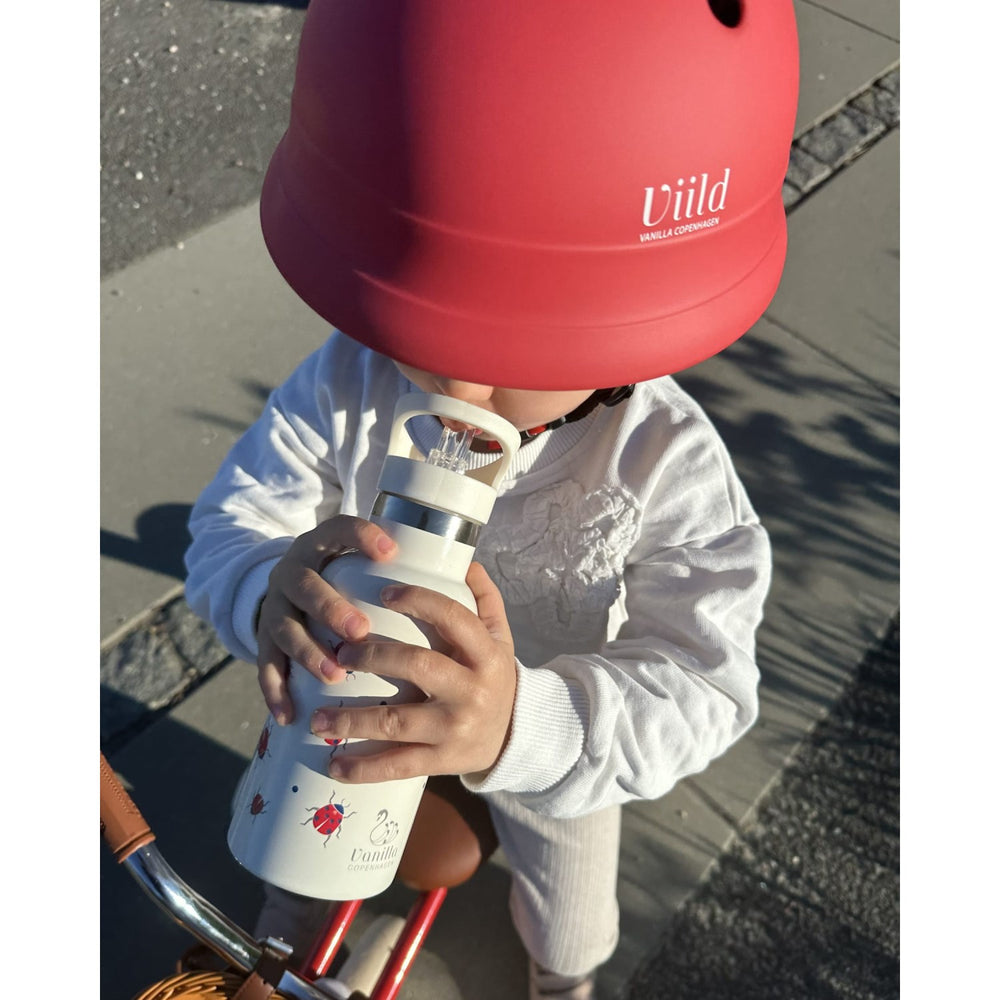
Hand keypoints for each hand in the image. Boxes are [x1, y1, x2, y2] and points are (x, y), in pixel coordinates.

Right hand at [256, 515, 397, 723]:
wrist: (287, 591)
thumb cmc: (344, 580)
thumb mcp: (361, 560)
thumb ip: (407, 564)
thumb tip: (470, 570)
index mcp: (323, 546)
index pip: (338, 530)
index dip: (361, 538)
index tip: (391, 552)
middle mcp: (294, 572)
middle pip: (305, 584)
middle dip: (331, 607)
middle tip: (360, 630)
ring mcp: (275, 606)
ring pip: (284, 628)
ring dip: (307, 652)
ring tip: (334, 674)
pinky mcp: (263, 640)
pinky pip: (266, 667)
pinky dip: (276, 691)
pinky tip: (290, 714)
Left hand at [309, 562, 516, 781]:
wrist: (518, 736)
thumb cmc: (495, 677)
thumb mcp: (502, 637)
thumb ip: (485, 598)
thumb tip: (466, 560)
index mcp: (486, 653)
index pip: (453, 618)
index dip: (418, 601)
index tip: (383, 592)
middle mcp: (473, 689)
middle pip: (417, 665)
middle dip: (372, 656)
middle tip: (339, 654)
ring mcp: (456, 727)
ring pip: (397, 721)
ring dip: (352, 719)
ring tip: (317, 716)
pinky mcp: (444, 760)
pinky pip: (400, 765)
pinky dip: (365, 768)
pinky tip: (335, 765)